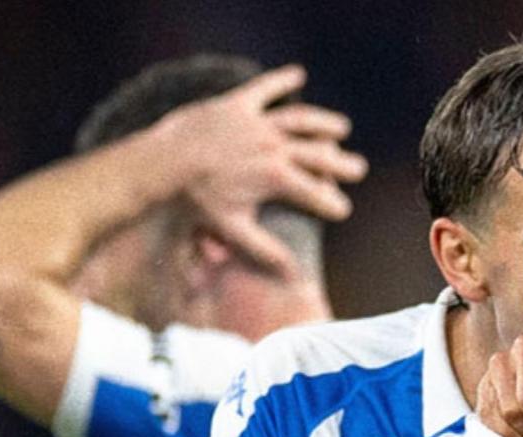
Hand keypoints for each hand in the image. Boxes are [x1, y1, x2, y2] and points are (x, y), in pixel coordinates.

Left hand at [154, 64, 367, 275]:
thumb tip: (293, 276)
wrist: (164, 160)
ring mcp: (258, 122)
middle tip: (358, 169)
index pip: (316, 193)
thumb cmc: (197, 199)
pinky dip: (282, 80)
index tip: (342, 210)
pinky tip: (298, 74)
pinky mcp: (238, 104)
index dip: (332, 204)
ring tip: (341, 128)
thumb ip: (266, 250)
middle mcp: (275, 146)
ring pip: (301, 120)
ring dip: (324, 122)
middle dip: (341, 164)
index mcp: (277, 177)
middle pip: (319, 154)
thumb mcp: (233, 229)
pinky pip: (265, 88)